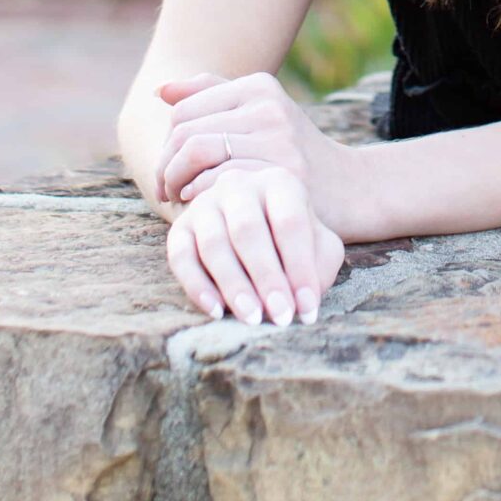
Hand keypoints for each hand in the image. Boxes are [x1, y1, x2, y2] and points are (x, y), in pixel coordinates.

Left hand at [155, 69, 368, 238]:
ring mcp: (277, 138)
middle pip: (185, 133)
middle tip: (166, 190)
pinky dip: (199, 194)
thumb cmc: (291, 153)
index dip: (165, 145)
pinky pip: (218, 179)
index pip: (182, 111)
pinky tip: (201, 206)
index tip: (167, 169)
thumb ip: (212, 96)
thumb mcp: (259, 114)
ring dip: (175, 182)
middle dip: (164, 166)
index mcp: (258, 85)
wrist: (348, 188)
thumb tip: (160, 90)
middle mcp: (267, 106)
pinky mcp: (282, 172)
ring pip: (196, 153)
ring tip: (179, 199)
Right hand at [164, 159, 345, 325]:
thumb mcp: (316, 244)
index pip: (290, 222)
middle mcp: (238, 185)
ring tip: (253, 318)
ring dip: (234, 285)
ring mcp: (205, 204)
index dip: (300, 267)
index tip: (308, 308)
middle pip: (248, 230)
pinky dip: (197, 285)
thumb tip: (306, 297)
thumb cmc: (290, 240)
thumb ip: (320, 263)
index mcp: (278, 182)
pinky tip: (217, 312)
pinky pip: (181, 257)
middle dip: (267, 278)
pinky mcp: (180, 228)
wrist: (247, 226)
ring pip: (214, 245)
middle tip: (281, 317)